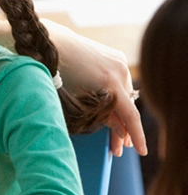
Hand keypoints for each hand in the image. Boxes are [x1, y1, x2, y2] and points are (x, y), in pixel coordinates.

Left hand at [43, 19, 146, 156]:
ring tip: (115, 133)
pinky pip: (121, 82)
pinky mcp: (116, 56)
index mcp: (109, 82)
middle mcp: (119, 70)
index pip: (130, 115)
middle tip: (119, 149)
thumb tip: (121, 132)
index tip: (142, 151)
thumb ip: (101, 117)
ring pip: (125, 95)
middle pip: (128, 106)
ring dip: (121, 113)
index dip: (136, 135)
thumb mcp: (78, 100)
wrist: (52, 43)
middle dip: (124, 129)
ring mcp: (119, 61)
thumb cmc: (58, 74)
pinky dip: (118, 96)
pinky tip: (112, 111)